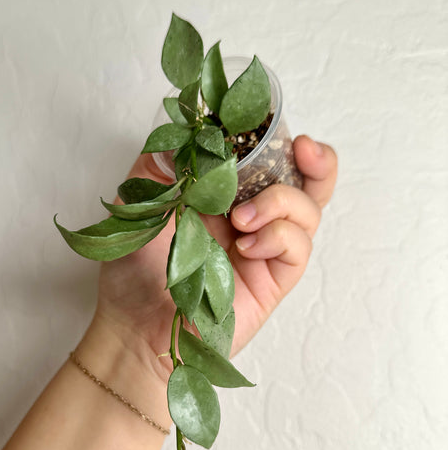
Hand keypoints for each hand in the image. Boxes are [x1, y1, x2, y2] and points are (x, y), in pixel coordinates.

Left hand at [90, 135, 336, 382]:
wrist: (136, 328)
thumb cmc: (134, 270)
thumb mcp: (138, 203)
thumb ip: (162, 163)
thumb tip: (189, 127)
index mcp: (221, 194)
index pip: (264, 158)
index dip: (277, 139)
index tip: (272, 122)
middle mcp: (250, 217)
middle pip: (303, 181)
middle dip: (315, 161)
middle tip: (305, 148)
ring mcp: (264, 247)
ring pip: (308, 209)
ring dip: (282, 202)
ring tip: (242, 219)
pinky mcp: (273, 278)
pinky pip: (299, 246)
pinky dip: (280, 235)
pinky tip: (248, 245)